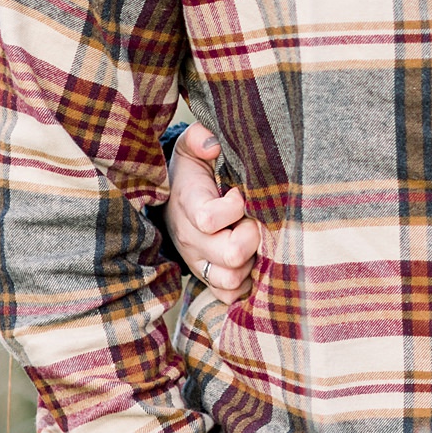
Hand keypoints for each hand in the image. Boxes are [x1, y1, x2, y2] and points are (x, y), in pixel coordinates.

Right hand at [167, 125, 258, 305]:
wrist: (176, 198)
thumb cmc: (193, 170)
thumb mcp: (191, 146)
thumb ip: (199, 137)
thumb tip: (212, 144)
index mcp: (189, 205)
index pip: (208, 219)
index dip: (233, 208)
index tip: (238, 194)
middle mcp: (191, 239)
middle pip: (230, 254)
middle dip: (252, 235)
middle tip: (255, 219)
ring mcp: (200, 262)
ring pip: (232, 279)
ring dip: (251, 260)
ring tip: (253, 239)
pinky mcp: (209, 278)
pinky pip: (230, 294)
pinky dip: (246, 282)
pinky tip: (252, 258)